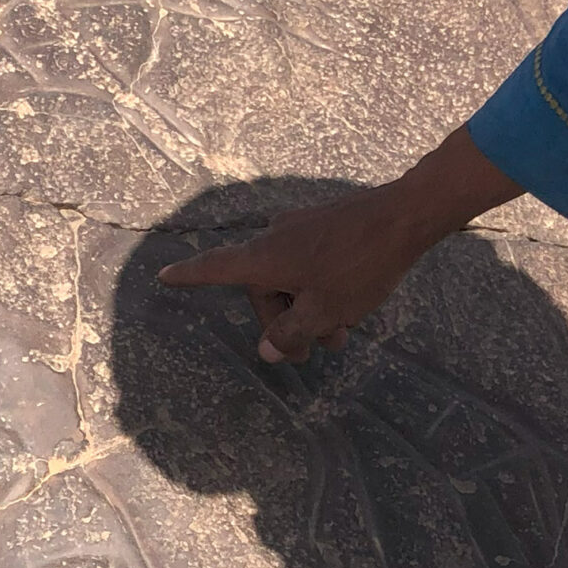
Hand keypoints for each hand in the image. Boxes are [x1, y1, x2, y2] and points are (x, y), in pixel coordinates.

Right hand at [158, 126, 522, 362]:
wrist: (405, 216)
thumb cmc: (359, 266)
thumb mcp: (324, 311)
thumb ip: (291, 335)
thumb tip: (267, 351)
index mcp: (263, 258)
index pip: (214, 268)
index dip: (188, 276)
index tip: (162, 275)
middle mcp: (273, 238)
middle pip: (262, 289)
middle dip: (286, 321)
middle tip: (318, 349)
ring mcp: (299, 228)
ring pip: (291, 279)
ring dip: (310, 308)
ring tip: (343, 332)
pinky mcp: (323, 223)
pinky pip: (309, 262)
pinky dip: (320, 286)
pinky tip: (351, 303)